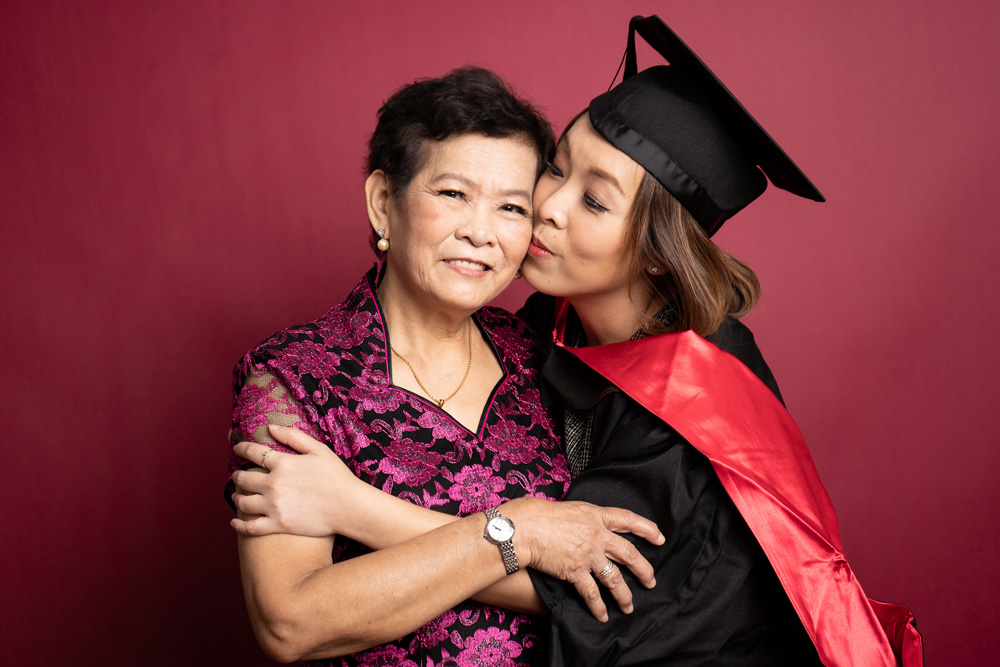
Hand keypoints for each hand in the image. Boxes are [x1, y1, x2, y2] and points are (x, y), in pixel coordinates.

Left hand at [230, 424, 363, 537]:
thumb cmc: (337, 476)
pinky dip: (239, 525)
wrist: (349, 507)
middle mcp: (274, 484)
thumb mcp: (319, 450)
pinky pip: (250, 527)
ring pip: (242, 502)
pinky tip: (235, 522)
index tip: (237, 449)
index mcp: (283, 463)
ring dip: (236, 497)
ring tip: (238, 495)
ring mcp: (275, 506)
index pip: (252, 452)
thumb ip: (294, 436)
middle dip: (237, 476)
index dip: (240, 449)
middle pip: (243, 478)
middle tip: (237, 476)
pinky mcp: (278, 525)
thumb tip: (271, 427)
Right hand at [502, 497, 663, 621]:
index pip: (628, 520)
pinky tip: (603, 615)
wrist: (524, 528)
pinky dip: (598, 606)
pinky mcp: (576, 571)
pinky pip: (592, 593)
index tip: (659, 537)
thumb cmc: (539, 514)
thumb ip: (585, 519)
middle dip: (644, 569)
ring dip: (624, 594)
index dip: (647, 529)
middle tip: (651, 581)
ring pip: (615, 578)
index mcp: (595, 515)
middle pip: (629, 553)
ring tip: (629, 606)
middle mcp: (597, 535)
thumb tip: (590, 526)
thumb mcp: (570, 508)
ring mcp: (589, 554)